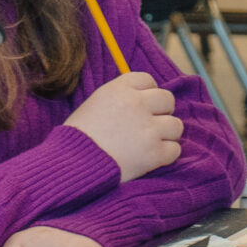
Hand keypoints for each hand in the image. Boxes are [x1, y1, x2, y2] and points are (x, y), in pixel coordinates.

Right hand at [64, 71, 182, 180]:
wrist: (70, 166)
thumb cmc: (77, 138)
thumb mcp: (94, 104)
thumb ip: (119, 97)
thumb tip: (142, 98)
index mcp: (120, 89)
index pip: (148, 80)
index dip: (147, 94)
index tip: (142, 106)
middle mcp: (137, 104)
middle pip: (167, 100)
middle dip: (161, 112)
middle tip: (148, 126)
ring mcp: (148, 129)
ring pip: (176, 125)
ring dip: (166, 135)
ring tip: (150, 144)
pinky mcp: (153, 153)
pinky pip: (175, 150)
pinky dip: (166, 155)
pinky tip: (152, 159)